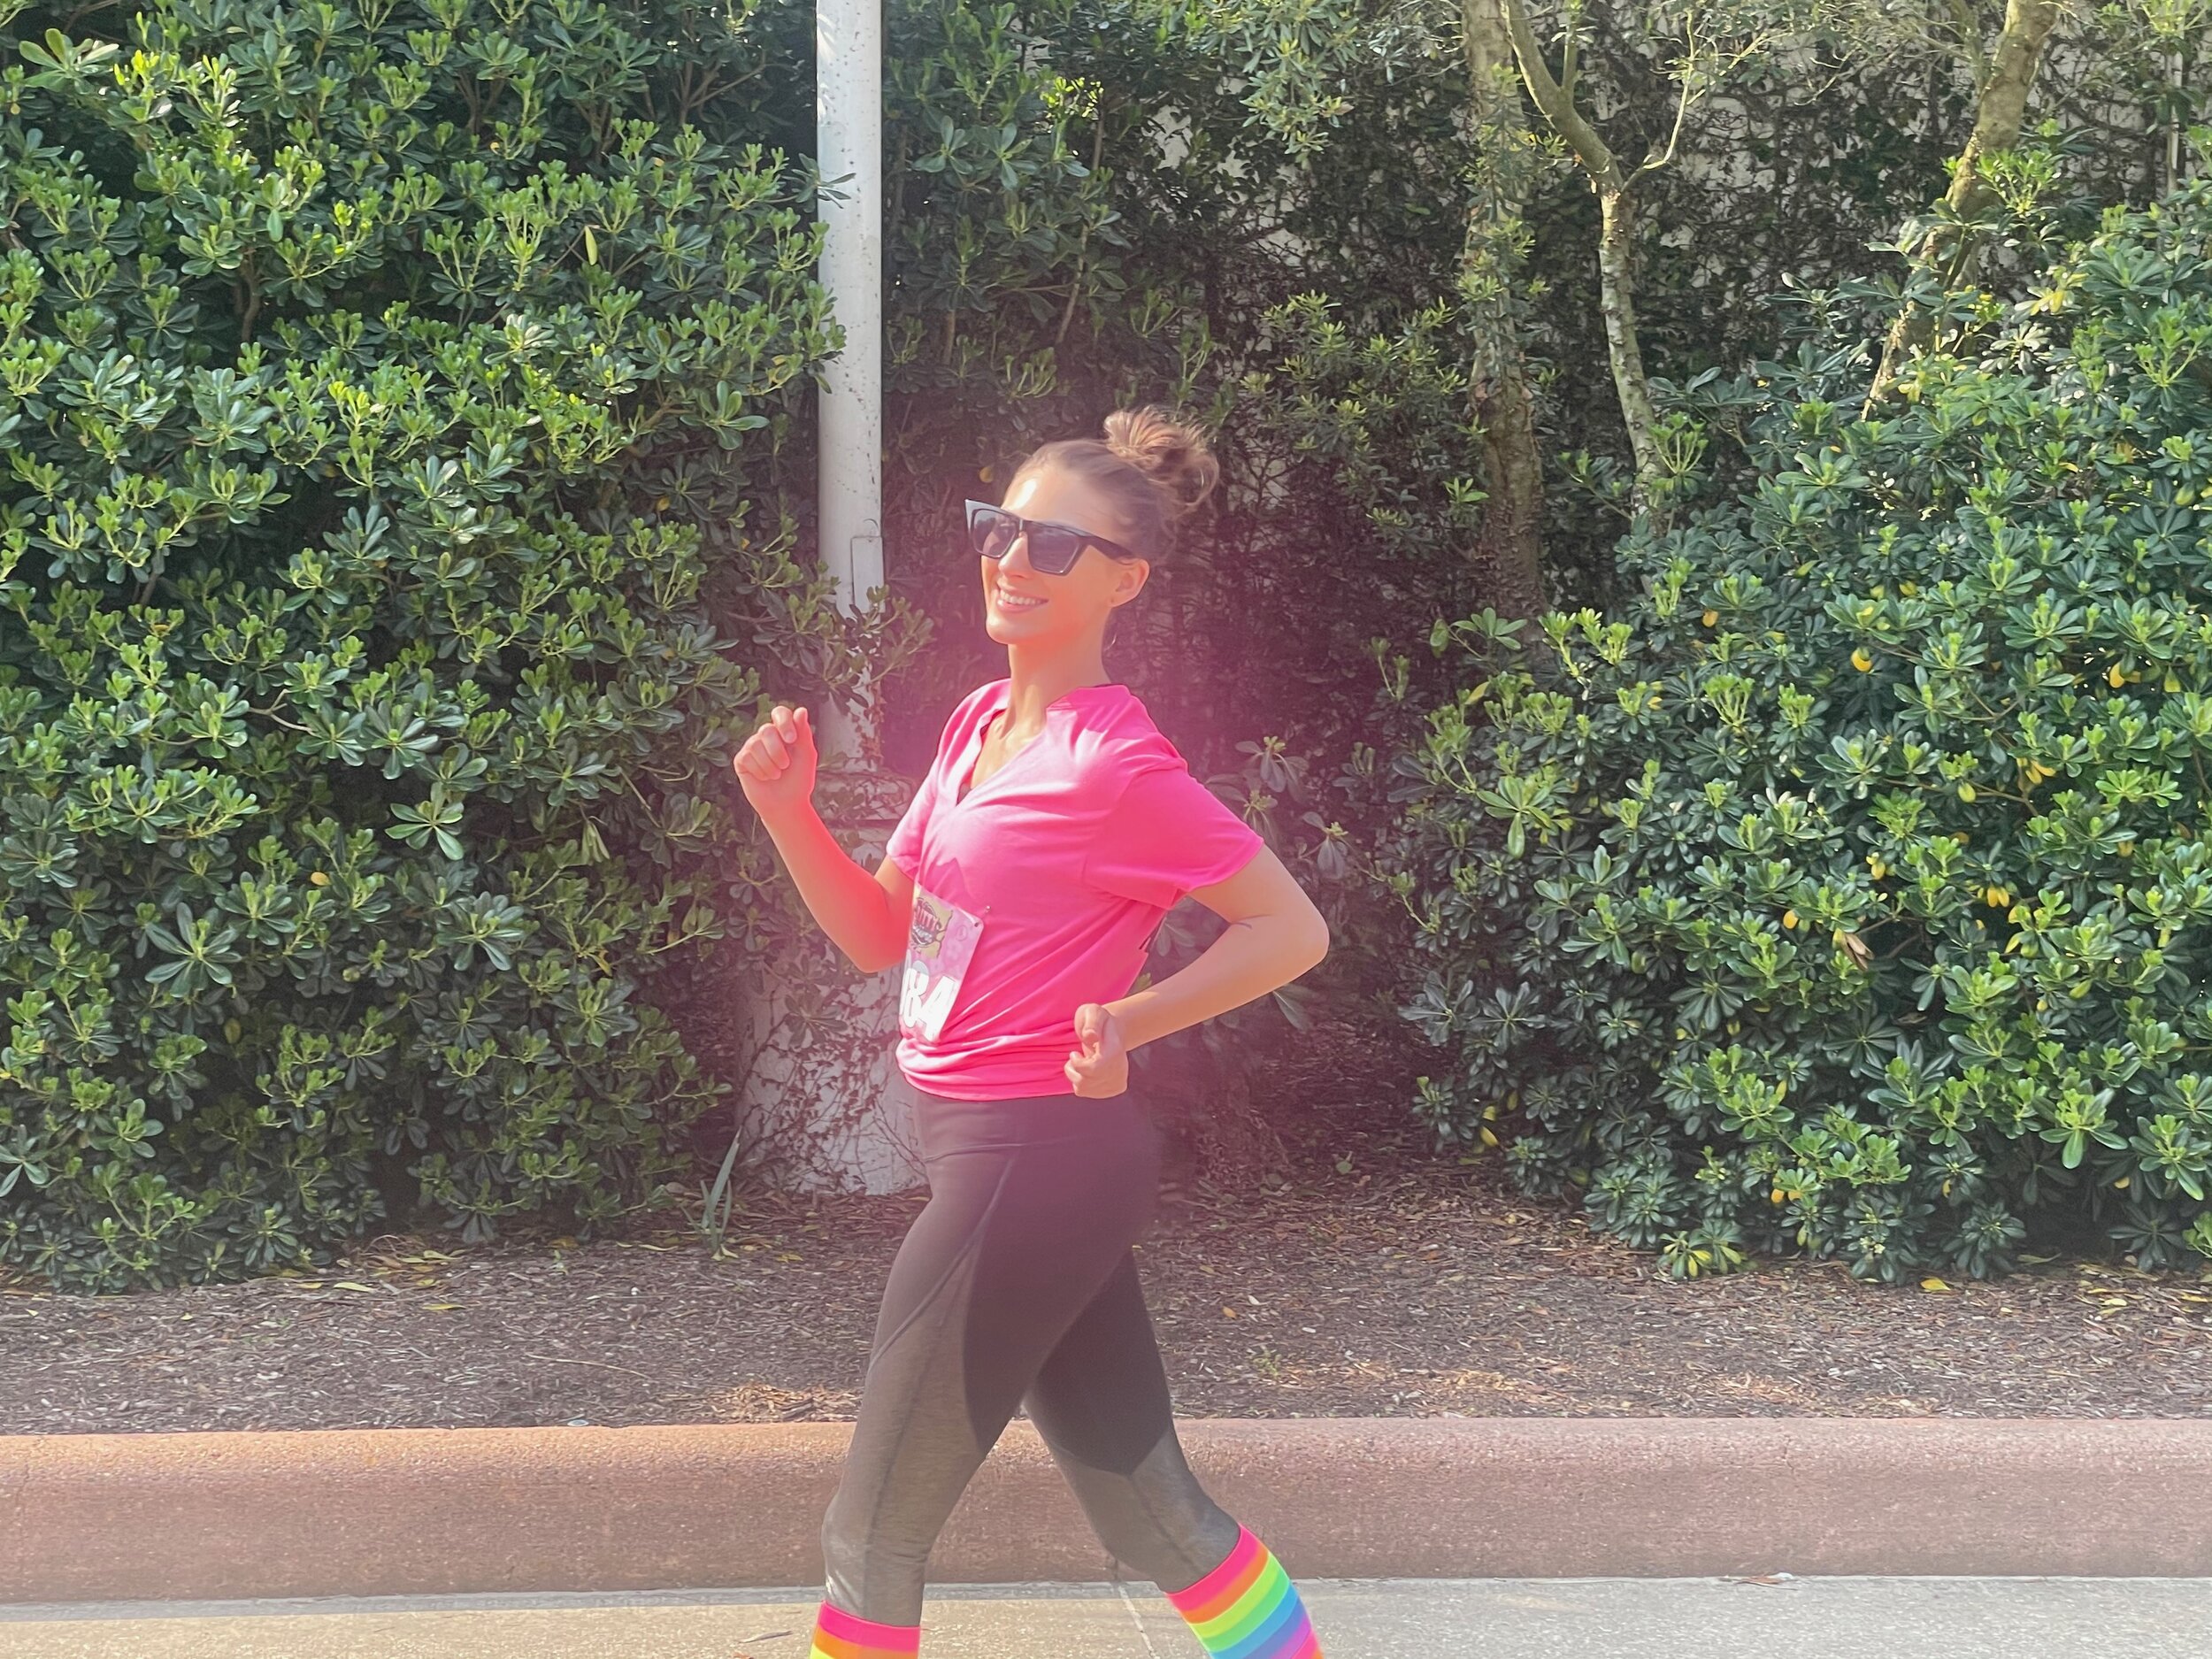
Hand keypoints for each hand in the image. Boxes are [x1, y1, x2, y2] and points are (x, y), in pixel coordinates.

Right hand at [732, 704, 817, 818]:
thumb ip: (803, 733)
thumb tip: (801, 710)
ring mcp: (752, 747)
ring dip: (770, 764)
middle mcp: (766, 736)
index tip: (791, 739)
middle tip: (786, 765)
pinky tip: (764, 778)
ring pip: (756, 744)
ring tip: (776, 775)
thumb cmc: (799, 780)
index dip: (784, 722)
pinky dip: (760, 771)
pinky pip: (747, 757)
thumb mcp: (806, 755)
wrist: (787, 805)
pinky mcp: (742, 760)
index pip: (780, 713)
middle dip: (778, 751)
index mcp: (784, 731)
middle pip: (766, 730)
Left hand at [1064, 1002, 1129, 1097]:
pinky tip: (1086, 1071)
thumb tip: (1090, 1036)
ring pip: (1083, 1089)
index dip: (1078, 1065)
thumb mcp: (1093, 1012)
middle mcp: (1120, 1070)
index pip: (1094, 1069)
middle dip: (1074, 1069)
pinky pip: (1085, 1092)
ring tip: (1081, 1061)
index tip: (1074, 1053)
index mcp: (1116, 1052)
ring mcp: (1118, 1082)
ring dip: (1075, 1075)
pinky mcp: (1114, 1089)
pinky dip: (1079, 1082)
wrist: (1114, 1032)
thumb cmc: (1099, 1020)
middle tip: (1076, 1056)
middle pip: (1085, 1082)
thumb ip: (1091, 1022)